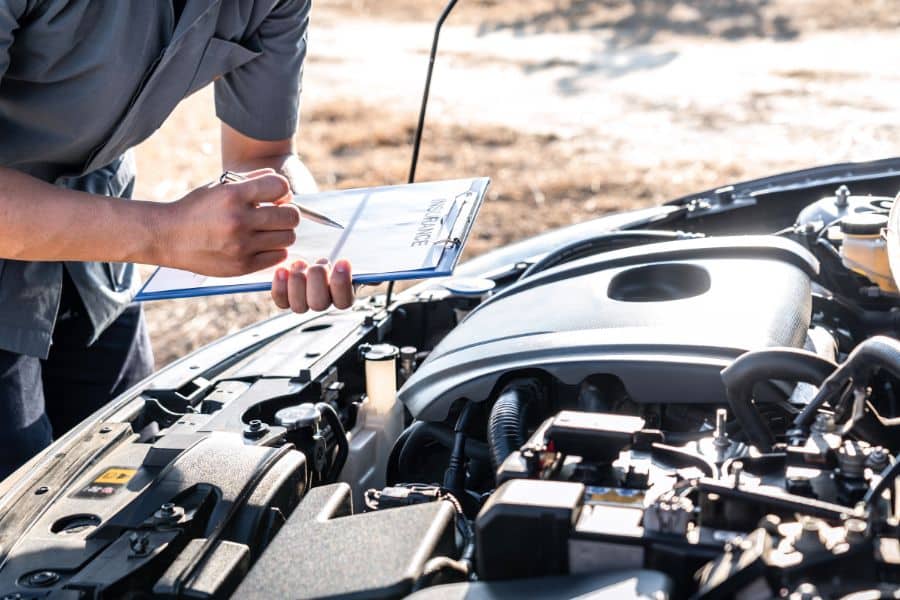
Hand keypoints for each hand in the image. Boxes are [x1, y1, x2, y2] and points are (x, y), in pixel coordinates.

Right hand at [158, 169, 298, 276]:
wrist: (167, 237)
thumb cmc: (196, 209)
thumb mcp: (219, 186)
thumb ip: (251, 180)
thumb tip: (281, 183)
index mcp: (233, 195)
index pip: (281, 186)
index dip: (282, 190)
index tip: (276, 197)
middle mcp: (239, 220)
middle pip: (291, 216)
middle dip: (287, 213)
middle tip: (277, 214)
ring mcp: (241, 245)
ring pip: (288, 237)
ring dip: (282, 232)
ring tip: (268, 230)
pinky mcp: (242, 265)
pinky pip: (278, 256)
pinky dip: (275, 249)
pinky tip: (262, 244)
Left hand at [271, 258, 354, 311]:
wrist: (314, 264)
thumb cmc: (332, 263)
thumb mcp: (344, 262)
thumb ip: (349, 265)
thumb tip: (354, 259)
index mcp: (342, 295)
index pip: (344, 301)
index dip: (341, 283)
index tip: (342, 262)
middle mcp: (323, 303)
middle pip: (319, 304)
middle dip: (317, 279)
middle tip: (317, 265)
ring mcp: (304, 303)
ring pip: (299, 305)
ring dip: (298, 281)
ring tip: (300, 264)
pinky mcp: (287, 299)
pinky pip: (281, 300)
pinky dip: (280, 285)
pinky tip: (282, 271)